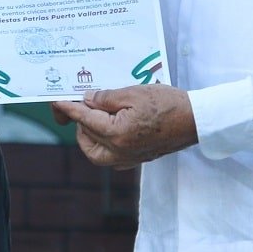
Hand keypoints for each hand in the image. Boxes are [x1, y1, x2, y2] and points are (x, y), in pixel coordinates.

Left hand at [52, 85, 196, 167]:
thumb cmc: (168, 103)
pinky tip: (107, 129)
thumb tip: (87, 100)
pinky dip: (102, 145)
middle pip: (87, 138)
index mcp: (117, 134)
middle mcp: (120, 151)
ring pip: (96, 153)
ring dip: (88, 136)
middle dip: (80, 121)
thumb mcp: (134, 92)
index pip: (84, 119)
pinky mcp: (137, 159)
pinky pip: (110, 158)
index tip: (56, 102)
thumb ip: (106, 98)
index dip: (68, 108)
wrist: (196, 120)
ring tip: (92, 117)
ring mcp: (129, 158)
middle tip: (81, 104)